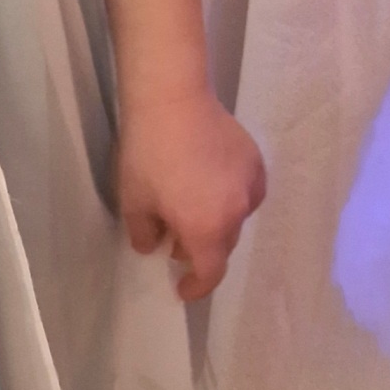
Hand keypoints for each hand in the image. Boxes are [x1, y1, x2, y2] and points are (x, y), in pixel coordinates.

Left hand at [117, 88, 265, 301]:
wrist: (172, 101)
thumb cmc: (147, 154)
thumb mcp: (134, 200)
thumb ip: (145, 234)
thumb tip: (155, 247)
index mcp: (208, 229)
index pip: (210, 272)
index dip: (197, 286)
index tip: (182, 289)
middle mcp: (237, 213)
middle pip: (223, 245)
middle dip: (201, 250)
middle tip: (176, 242)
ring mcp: (250, 185)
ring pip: (237, 218)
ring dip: (217, 221)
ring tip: (194, 207)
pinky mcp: (255, 162)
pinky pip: (247, 192)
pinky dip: (231, 198)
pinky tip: (213, 184)